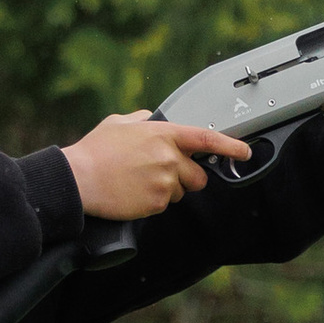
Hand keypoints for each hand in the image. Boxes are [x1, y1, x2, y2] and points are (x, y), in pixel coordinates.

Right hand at [63, 114, 253, 219]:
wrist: (79, 179)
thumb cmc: (94, 151)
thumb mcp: (118, 123)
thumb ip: (141, 119)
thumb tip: (150, 118)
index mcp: (163, 134)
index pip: (206, 138)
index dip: (230, 146)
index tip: (244, 151)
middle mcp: (168, 157)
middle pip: (197, 176)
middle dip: (186, 178)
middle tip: (160, 175)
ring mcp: (165, 181)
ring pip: (180, 192)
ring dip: (167, 190)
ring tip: (138, 182)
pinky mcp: (156, 202)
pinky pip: (164, 205)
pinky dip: (152, 202)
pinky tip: (133, 194)